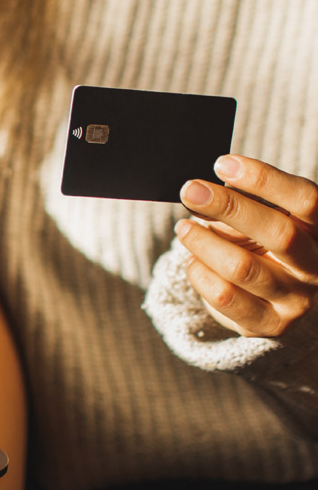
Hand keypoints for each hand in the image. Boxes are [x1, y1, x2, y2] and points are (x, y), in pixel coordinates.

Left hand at [176, 155, 317, 337]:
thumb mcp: (264, 221)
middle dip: (228, 207)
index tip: (223, 164)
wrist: (281, 305)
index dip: (265, 179)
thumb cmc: (267, 247)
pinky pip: (225, 297)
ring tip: (184, 228)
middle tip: (190, 190)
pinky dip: (200, 273)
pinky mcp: (270, 325)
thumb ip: (242, 206)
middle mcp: (317, 266)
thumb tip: (201, 194)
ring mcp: (297, 299)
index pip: (306, 199)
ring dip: (204, 242)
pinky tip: (194, 261)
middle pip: (278, 232)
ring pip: (243, 268)